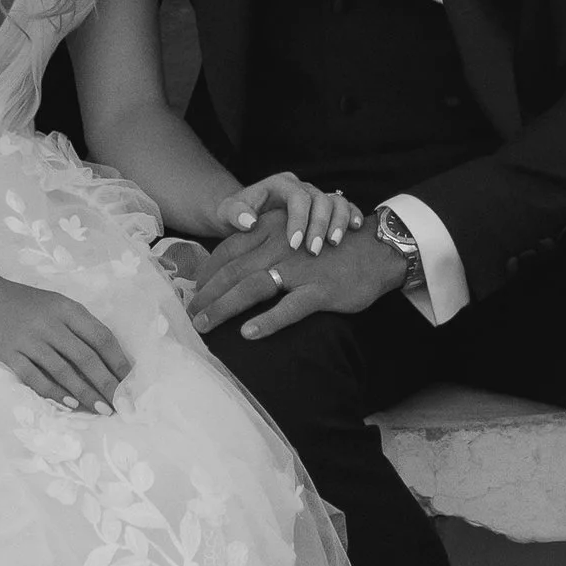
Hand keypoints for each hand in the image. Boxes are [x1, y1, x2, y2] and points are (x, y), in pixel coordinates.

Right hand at [0, 257, 133, 414]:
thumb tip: (109, 361)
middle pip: (85, 357)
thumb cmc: (24, 303)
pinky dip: (55, 393)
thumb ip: (78, 326)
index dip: (118, 361)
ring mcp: (28, 339)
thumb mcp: (54, 304)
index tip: (131, 382)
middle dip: (107, 384)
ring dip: (85, 394)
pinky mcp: (10, 354)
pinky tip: (70, 405)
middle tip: (122, 405)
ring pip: (64, 371)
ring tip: (103, 410)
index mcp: (65, 307)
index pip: (100, 336)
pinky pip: (36, 378)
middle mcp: (49, 322)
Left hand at [188, 217, 413, 343]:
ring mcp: (299, 269)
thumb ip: (268, 247)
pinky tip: (249, 334)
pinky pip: (289, 307)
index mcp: (272, 231)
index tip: (192, 293)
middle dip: (207, 294)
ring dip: (224, 307)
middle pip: (233, 270)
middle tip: (188, 316)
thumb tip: (238, 270)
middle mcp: (280, 247)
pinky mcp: (319, 290)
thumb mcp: (295, 235)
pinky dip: (268, 320)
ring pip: (252, 287)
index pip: (228, 250)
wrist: (376, 249)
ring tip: (204, 325)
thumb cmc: (331, 247)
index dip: (207, 272)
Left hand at [223, 171, 364, 259]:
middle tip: (314, 251)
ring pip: (336, 202)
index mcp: (280, 184)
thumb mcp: (229, 213)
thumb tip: (249, 222)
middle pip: (319, 199)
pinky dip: (353, 216)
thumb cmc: (237, 216)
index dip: (298, 220)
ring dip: (339, 222)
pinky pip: (346, 207)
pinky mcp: (327, 210)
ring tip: (335, 243)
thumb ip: (236, 214)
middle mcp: (301, 188)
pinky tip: (356, 231)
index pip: (296, 197)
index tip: (293, 244)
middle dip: (319, 225)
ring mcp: (316, 197)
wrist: (246, 216)